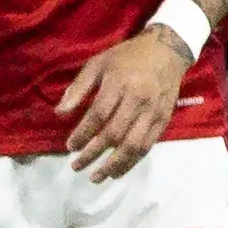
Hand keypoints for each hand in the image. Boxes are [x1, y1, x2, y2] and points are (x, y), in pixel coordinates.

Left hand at [57, 24, 190, 181]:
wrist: (167, 51)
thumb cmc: (126, 57)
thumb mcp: (97, 64)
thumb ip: (78, 88)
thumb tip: (59, 114)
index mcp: (120, 84)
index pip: (98, 115)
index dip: (83, 134)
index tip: (69, 147)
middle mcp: (138, 100)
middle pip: (114, 134)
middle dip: (93, 154)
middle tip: (76, 166)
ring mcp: (153, 112)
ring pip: (133, 145)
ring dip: (113, 165)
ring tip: (96, 177)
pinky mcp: (164, 120)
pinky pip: (148, 146)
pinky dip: (132, 162)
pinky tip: (117, 171)